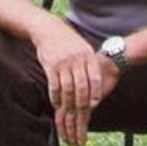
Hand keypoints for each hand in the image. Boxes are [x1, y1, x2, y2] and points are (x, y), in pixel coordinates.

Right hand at [37, 24, 109, 145]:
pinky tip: (56, 104)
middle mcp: (76, 60)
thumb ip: (90, 65)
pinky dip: (55, 97)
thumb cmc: (69, 42)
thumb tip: (97, 85)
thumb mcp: (84, 48)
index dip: (95, 93)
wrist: (49, 29)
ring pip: (67, 88)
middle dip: (81, 104)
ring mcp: (63, 63)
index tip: (94, 105)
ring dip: (68, 104)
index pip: (94, 78)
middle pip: (81, 87)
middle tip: (80, 116)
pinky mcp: (50, 66)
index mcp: (87, 55)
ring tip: (67, 114)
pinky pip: (54, 85)